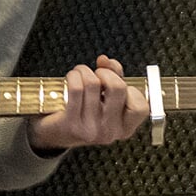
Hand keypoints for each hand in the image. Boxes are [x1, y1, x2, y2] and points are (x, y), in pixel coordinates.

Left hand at [26, 55, 149, 150]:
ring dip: (85, 71)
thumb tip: (106, 60)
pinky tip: (72, 77)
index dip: (131, 89)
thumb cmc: (84, 113)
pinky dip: (74, 76)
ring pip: (93, 83)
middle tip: (98, 74)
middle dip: (106, 72)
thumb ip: (114, 77)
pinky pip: (76, 88)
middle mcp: (110, 131)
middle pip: (117, 87)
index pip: (140, 106)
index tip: (119, 85)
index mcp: (125, 128)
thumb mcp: (106, 99)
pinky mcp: (71, 123)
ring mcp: (90, 129)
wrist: (56, 134)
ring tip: (81, 73)